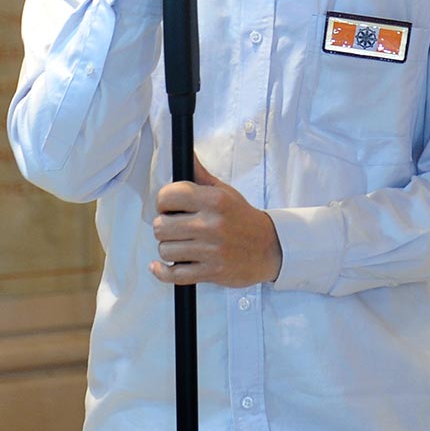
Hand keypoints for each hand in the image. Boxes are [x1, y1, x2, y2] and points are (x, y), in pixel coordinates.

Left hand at [150, 157, 281, 287]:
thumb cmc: (242, 218)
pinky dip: (162, 272)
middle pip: (160, 225)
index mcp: (214, 200)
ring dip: (168, 248)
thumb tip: (187, 155)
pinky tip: (162, 265)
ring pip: (165, 250)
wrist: (269, 247)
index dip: (163, 201)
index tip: (169, 206)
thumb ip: (201, 175)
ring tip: (180, 244)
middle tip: (175, 226)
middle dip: (163, 226)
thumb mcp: (225, 192)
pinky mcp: (211, 272)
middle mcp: (211, 224)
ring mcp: (211, 250)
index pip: (168, 195)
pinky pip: (174, 275)